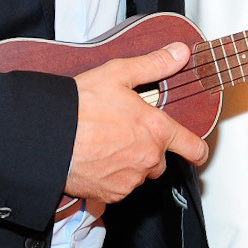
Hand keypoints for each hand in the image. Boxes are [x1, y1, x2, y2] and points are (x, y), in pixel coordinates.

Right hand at [65, 42, 209, 202]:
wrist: (48, 138)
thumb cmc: (80, 106)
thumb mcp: (118, 74)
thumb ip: (154, 64)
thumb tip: (180, 53)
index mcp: (156, 130)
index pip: (192, 147)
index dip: (198, 149)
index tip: (199, 150)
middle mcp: (147, 159)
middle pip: (159, 160)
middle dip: (148, 149)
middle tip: (125, 132)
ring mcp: (129, 179)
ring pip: (138, 174)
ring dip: (129, 163)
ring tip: (106, 144)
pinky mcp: (109, 194)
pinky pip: (118, 187)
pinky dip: (111, 177)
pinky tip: (96, 160)